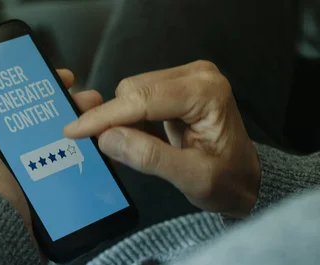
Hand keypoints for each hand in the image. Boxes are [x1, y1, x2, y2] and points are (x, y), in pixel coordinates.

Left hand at [0, 49, 103, 228]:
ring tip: (98, 120)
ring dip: (82, 124)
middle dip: (65, 102)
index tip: (53, 74)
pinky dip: (86, 152)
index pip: (12, 98)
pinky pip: (71, 162)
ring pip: (61, 136)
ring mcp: (30, 167)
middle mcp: (7, 150)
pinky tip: (99, 147)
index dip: (33, 82)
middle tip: (83, 98)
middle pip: (41, 115)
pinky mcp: (47, 185)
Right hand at [63, 60, 260, 216]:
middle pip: (132, 90)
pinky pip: (138, 97)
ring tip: (129, 147)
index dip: (104, 116)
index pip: (142, 99)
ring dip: (120, 119)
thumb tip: (107, 138)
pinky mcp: (176, 86)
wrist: (246, 178)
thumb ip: (150, 157)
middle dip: (112, 119)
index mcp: (206, 92)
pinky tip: (134, 137)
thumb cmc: (228, 180)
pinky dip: (129, 118)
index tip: (73, 130)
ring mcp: (186, 78)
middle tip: (106, 150)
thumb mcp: (192, 178)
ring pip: (131, 92)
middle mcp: (197, 75)